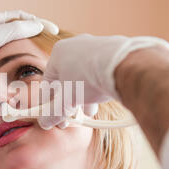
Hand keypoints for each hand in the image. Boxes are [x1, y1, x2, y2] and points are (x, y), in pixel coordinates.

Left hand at [0, 10, 58, 97]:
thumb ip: (17, 29)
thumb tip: (38, 24)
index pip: (20, 15)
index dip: (38, 21)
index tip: (52, 30)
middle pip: (15, 27)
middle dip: (32, 32)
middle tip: (47, 41)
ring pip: (9, 41)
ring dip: (23, 45)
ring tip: (36, 53)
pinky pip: (1, 52)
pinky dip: (12, 55)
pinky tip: (17, 64)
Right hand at [37, 34, 168, 129]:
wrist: (123, 65)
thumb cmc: (88, 78)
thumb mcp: (66, 101)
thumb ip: (53, 113)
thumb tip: (45, 122)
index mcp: (58, 53)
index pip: (47, 82)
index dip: (49, 103)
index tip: (53, 117)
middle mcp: (75, 45)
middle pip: (67, 79)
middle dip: (69, 101)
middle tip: (73, 116)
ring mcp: (95, 45)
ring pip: (84, 75)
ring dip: (84, 95)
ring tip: (90, 109)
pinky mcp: (112, 50)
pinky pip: (99, 70)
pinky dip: (98, 85)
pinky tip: (103, 96)